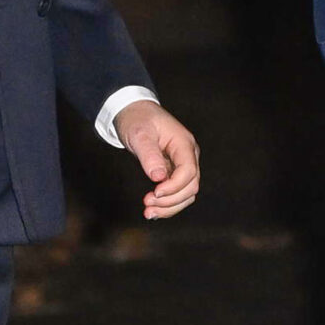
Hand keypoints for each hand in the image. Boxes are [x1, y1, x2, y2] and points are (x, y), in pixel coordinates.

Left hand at [115, 100, 201, 217]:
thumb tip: (158, 177)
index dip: (174, 186)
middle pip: (191, 186)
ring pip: (186, 194)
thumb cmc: (137, 119)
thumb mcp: (139, 134)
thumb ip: (149, 155)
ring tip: (148, 213)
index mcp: (183, 143)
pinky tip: (153, 210)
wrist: (134, 112)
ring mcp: (182, 164)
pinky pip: (177, 193)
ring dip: (170, 207)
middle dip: (170, 200)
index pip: (188, 171)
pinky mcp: (174, 172)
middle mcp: (188, 155)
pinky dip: (167, 205)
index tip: (154, 193)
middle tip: (147, 204)